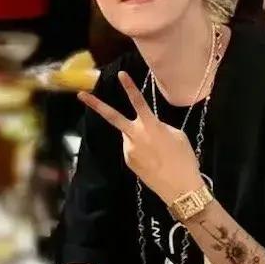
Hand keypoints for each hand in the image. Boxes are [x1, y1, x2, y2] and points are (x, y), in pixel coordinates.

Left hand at [78, 72, 202, 202]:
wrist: (181, 189)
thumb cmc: (184, 159)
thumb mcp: (177, 135)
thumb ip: (159, 126)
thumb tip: (148, 126)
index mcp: (151, 126)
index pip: (138, 102)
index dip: (129, 87)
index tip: (121, 74)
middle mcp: (135, 136)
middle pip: (112, 117)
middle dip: (95, 105)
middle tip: (80, 95)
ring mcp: (129, 149)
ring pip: (129, 136)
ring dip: (138, 137)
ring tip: (157, 152)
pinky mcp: (128, 161)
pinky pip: (132, 149)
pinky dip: (140, 150)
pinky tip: (153, 160)